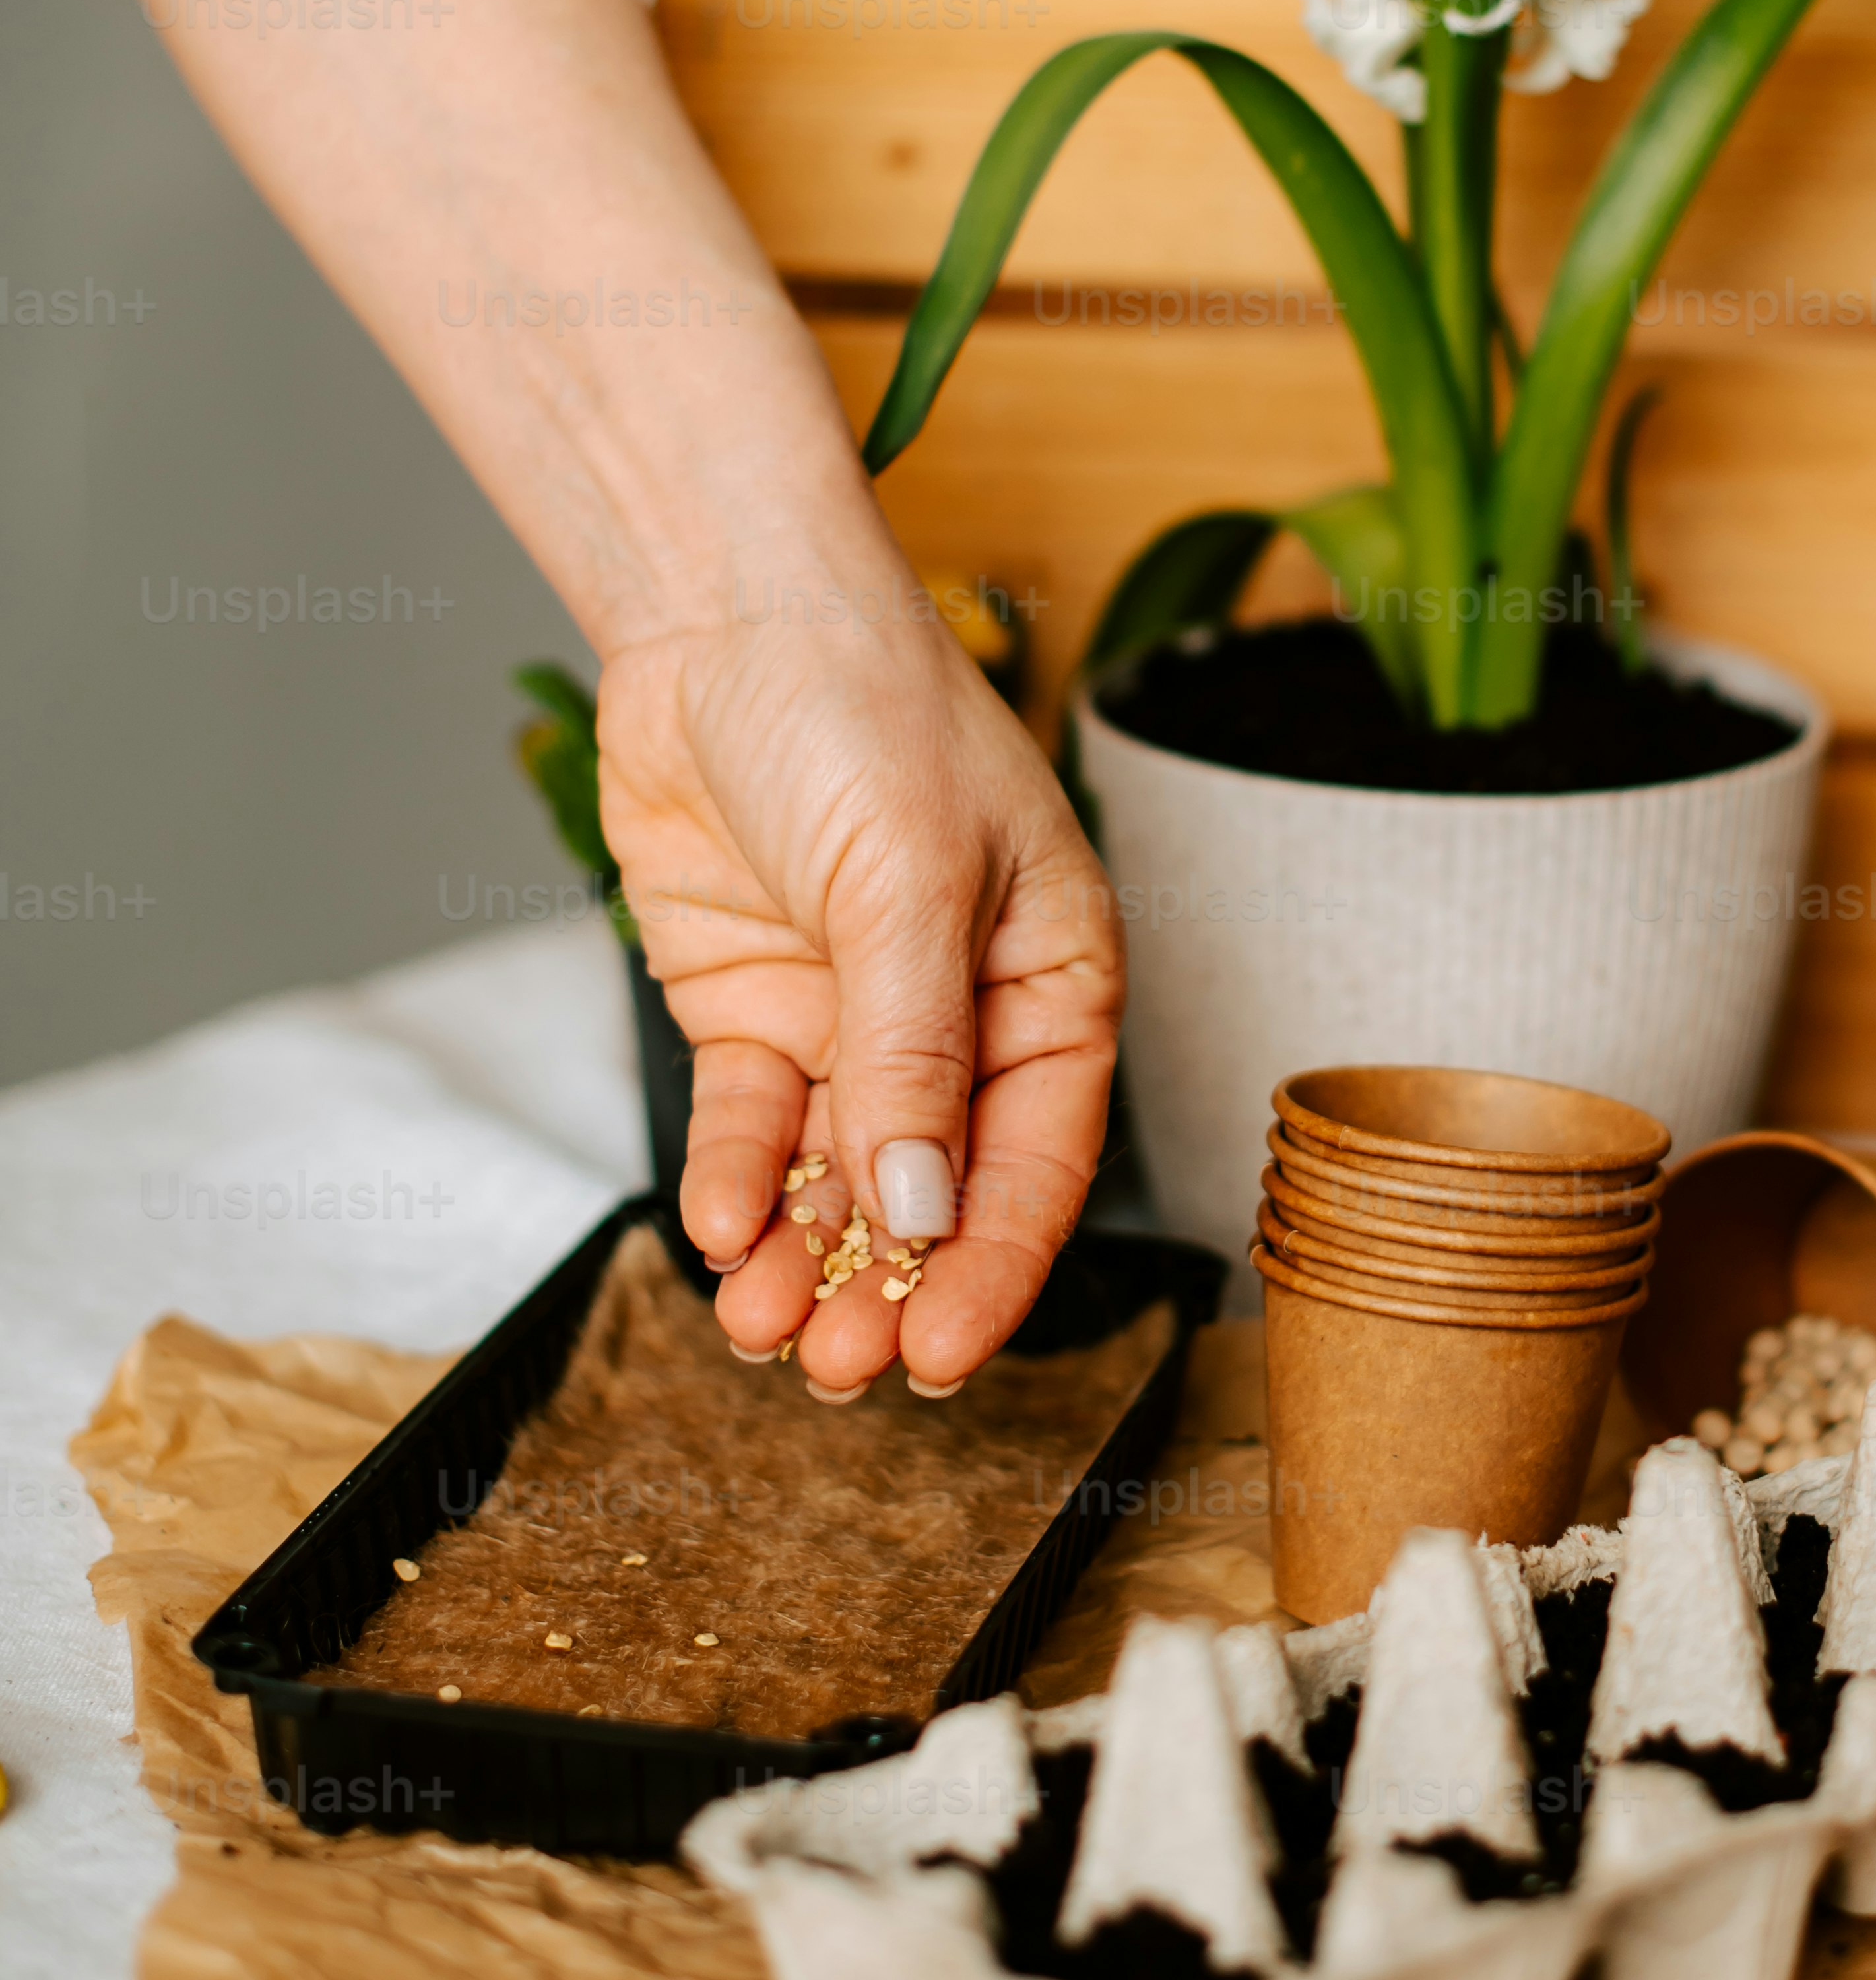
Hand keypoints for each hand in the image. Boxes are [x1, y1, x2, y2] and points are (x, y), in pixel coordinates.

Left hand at [593, 585, 1122, 1396]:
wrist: (720, 615)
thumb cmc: (864, 703)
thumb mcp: (914, 879)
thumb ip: (916, 1052)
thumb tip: (923, 1206)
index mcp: (1054, 978)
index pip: (1038, 1157)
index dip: (993, 1267)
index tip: (940, 1354)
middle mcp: (960, 1015)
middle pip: (934, 1190)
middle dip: (886, 1282)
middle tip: (836, 1364)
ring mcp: (851, 1019)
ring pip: (835, 1179)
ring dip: (801, 1259)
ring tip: (764, 1328)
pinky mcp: (756, 1012)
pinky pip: (749, 1128)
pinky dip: (733, 1185)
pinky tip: (717, 1233)